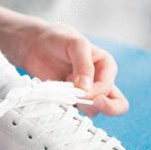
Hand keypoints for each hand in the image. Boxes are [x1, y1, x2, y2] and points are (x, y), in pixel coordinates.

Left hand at [0, 23, 128, 115]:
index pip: (108, 86)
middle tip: (86, 103)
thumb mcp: (76, 44)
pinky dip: (66, 108)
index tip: (79, 89)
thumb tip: (86, 88)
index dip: (94, 91)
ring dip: (79, 106)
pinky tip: (56, 97)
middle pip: (115, 104)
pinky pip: (74, 110)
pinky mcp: (69, 98)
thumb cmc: (58, 38)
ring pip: (94, 110)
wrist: (35, 44)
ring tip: (63, 92)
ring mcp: (84, 92)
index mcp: (106, 66)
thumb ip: (84, 65)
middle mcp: (98, 81)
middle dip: (105, 108)